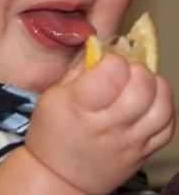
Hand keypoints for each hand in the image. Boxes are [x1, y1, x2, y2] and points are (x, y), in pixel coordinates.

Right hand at [25, 53, 174, 194]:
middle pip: (142, 88)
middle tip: (123, 71)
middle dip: (136, 69)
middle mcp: (109, 126)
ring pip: (162, 107)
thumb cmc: (53, 129)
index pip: (113, 74)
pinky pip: (168, 127)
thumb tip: (102, 45)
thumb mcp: (54, 92)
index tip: (104, 61)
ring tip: (138, 83)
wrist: (60, 175)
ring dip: (154, 86)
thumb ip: (81, 67)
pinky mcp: (144, 152)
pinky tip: (147, 101)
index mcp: (80, 107)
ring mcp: (131, 142)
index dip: (112, 59)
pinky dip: (163, 107)